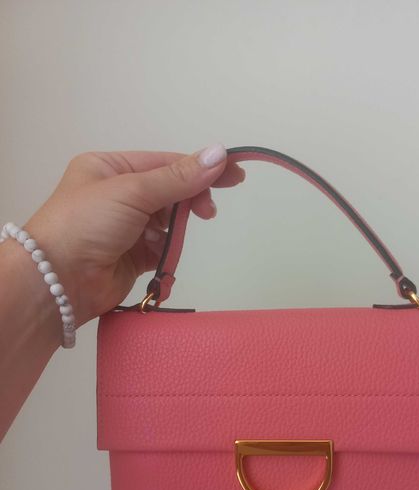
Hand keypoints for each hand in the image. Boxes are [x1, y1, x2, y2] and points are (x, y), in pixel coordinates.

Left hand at [22, 144, 244, 327]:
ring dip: (175, 232)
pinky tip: (163, 261)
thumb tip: (220, 154)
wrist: (57, 280)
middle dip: (188, 202)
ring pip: (167, 223)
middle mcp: (117, 195)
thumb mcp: (133, 191)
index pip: (165, 163)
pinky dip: (167, 256)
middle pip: (169, 193)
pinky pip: (161, 251)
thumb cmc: (87, 223)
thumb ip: (178, 177)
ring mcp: (124, 228)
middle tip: (207, 214)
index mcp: (110, 168)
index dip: (200, 168)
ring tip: (170, 242)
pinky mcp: (131, 258)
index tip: (235, 176)